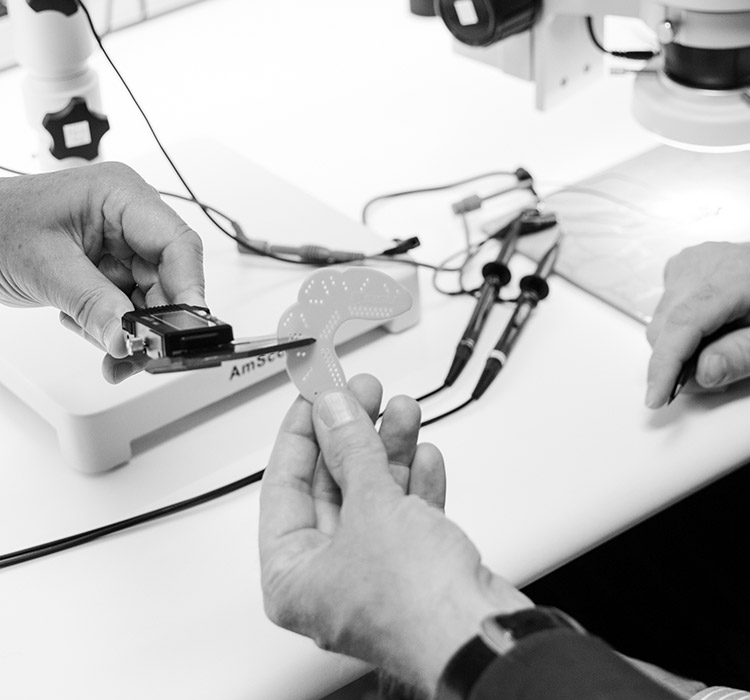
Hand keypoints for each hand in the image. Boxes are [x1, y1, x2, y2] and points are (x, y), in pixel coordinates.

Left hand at [0, 164, 204, 382]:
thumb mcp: (46, 267)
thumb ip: (93, 304)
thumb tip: (128, 337)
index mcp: (120, 196)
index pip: (177, 243)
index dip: (189, 286)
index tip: (189, 324)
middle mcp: (129, 218)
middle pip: (168, 278)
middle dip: (153, 320)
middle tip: (140, 351)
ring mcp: (121, 244)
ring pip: (151, 298)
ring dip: (131, 331)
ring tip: (111, 353)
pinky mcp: (111, 266)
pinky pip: (129, 304)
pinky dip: (115, 327)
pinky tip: (92, 330)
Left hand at [260, 374, 531, 695]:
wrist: (483, 638)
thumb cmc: (416, 607)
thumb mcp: (372, 507)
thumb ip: (350, 450)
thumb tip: (333, 410)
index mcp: (292, 576)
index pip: (284, 485)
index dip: (301, 432)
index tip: (313, 395)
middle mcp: (328, 577)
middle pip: (333, 485)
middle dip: (352, 434)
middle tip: (362, 393)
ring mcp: (372, 572)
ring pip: (372, 495)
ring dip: (388, 450)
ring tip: (400, 410)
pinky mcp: (412, 569)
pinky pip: (404, 514)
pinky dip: (414, 482)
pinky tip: (424, 455)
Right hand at [646, 242, 749, 407]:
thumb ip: (742, 355)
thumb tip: (704, 372)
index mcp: (726, 279)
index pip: (681, 324)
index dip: (665, 365)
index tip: (656, 396)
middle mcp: (698, 267)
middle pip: (664, 329)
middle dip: (679, 363)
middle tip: (714, 379)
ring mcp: (687, 266)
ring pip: (662, 323)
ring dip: (682, 348)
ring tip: (721, 348)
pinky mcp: (681, 269)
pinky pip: (667, 309)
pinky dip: (683, 330)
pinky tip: (712, 328)